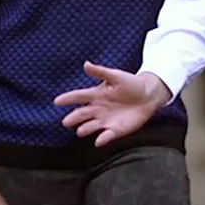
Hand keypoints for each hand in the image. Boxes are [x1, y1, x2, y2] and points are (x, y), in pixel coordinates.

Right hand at [54, 61, 169, 146]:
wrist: (148, 96)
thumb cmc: (131, 84)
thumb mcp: (117, 76)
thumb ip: (101, 71)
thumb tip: (86, 64)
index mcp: (96, 95)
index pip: (79, 96)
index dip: (68, 98)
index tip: (57, 101)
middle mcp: (97, 109)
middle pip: (82, 114)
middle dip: (74, 118)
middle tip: (66, 121)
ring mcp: (104, 120)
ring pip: (90, 126)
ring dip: (85, 129)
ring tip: (80, 130)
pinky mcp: (114, 130)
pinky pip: (106, 136)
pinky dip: (102, 139)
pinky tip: (99, 140)